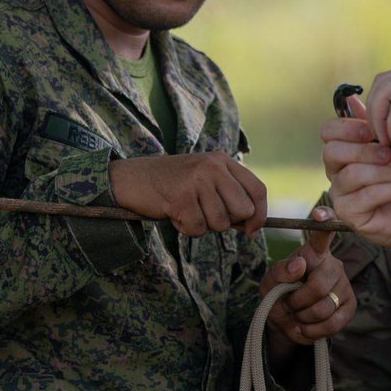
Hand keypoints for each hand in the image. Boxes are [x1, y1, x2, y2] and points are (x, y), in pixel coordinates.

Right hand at [109, 152, 266, 236]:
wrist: (131, 178)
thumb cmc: (171, 184)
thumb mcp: (204, 179)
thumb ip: (228, 195)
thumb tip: (251, 225)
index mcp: (222, 161)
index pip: (257, 189)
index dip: (260, 214)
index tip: (251, 229)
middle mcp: (213, 167)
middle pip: (243, 210)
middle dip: (228, 222)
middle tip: (206, 215)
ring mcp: (197, 181)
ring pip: (221, 223)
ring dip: (203, 225)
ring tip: (187, 211)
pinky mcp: (181, 198)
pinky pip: (198, 229)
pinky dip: (187, 229)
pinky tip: (175, 213)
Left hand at [261, 207, 354, 351]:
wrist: (285, 322)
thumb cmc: (278, 294)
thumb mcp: (270, 281)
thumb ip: (281, 271)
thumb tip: (299, 265)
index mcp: (313, 253)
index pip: (322, 234)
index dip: (325, 221)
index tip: (320, 214)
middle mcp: (332, 265)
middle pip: (319, 285)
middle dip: (297, 301)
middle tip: (288, 304)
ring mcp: (344, 285)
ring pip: (325, 307)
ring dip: (303, 318)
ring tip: (297, 316)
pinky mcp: (349, 307)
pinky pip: (334, 323)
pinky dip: (314, 331)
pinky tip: (306, 327)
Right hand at [321, 96, 390, 256]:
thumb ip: (376, 122)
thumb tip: (351, 96)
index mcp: (343, 150)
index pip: (328, 132)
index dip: (348, 127)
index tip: (375, 130)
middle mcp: (335, 172)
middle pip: (333, 152)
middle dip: (366, 150)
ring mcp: (340, 195)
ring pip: (353, 174)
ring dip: (386, 171)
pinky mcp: (349, 215)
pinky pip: (365, 197)